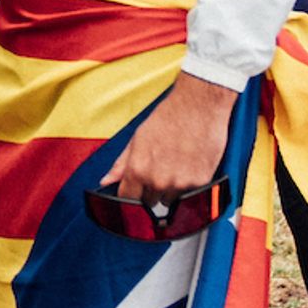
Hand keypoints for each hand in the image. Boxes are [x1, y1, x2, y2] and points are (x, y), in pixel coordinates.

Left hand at [99, 72, 233, 202]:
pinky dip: (189, 186)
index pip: (127, 199)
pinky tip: (189, 167)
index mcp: (138, 170)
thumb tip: (106, 181)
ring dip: (170, 190)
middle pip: (149, 202)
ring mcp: (181, 184)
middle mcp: (158, 180)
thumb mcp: (137, 138)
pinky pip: (190, 195)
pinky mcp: (201, 183)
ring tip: (175, 166)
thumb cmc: (168, 117)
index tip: (133, 194)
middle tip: (159, 170)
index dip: (129, 196)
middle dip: (150, 191)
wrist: (199, 106)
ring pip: (170, 200)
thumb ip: (121, 164)